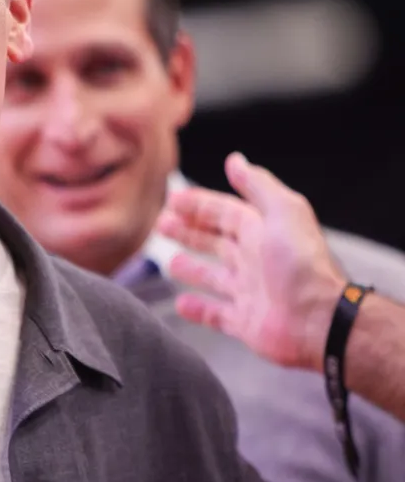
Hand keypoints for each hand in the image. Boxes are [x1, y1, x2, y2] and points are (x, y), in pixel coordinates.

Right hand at [156, 152, 346, 372]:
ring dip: (191, 269)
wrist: (318, 318)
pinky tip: (181, 303)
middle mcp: (254, 260)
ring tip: (171, 263)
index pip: (225, 212)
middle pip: (215, 242)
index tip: (173, 199)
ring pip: (213, 277)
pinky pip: (216, 314)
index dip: (200, 204)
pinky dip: (198, 309)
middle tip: (162, 225)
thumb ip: (257, 186)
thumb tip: (235, 159)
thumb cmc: (301, 264)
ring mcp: (248, 292)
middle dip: (189, 231)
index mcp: (261, 232)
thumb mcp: (282, 212)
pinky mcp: (244, 322)